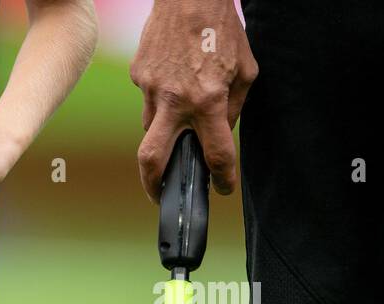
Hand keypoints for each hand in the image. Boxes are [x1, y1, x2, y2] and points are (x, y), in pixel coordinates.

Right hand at [130, 0, 257, 201]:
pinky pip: (148, 98)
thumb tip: (220, 133)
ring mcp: (151, 89)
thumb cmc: (222, 29)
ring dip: (164, 128)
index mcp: (209, 100)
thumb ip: (233, 107)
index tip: (221, 189)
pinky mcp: (138, 76)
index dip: (222, 178)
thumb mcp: (246, 70)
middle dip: (153, 185)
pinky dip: (161, 95)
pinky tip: (174, 74)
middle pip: (152, 160)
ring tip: (179, 106)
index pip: (215, 153)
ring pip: (151, 126)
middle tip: (160, 195)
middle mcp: (175, 100)